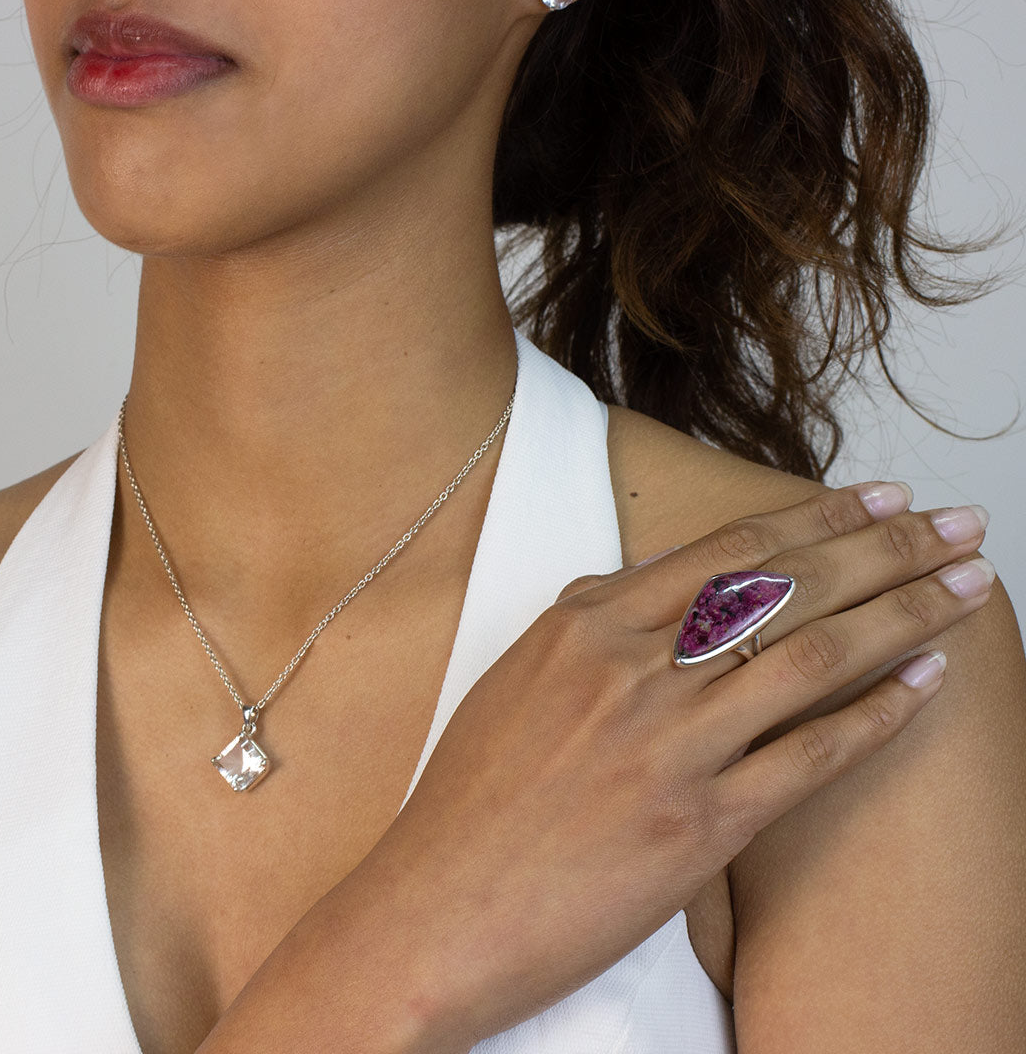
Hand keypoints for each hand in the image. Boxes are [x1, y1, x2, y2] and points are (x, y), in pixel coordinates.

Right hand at [319, 483, 993, 1050]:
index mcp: (587, 622)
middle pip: (789, 588)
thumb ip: (592, 616)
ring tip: (967, 587)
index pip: (729, 550)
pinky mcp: (700, 825)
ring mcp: (671, 745)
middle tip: (956, 526)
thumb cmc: (470, 793)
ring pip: (815, 657)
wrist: (437, 906)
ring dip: (906, 614)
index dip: (817, 516)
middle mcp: (635, 668)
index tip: (878, 497)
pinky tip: (926, 684)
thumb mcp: (519, 673)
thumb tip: (664, 574)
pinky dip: (878, 715)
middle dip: (887, 547)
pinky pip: (811, 755)